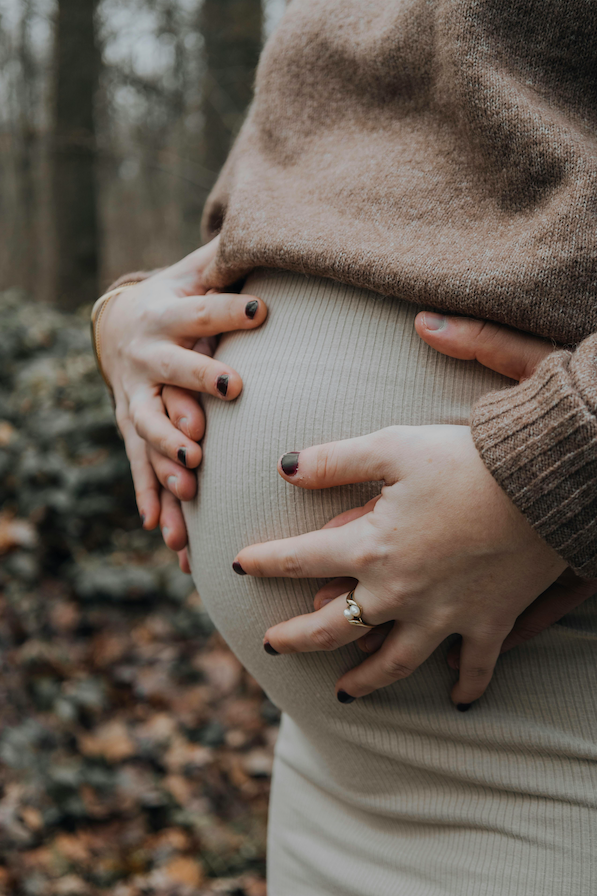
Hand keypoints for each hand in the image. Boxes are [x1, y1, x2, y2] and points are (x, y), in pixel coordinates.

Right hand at [100, 237, 266, 552]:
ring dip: (170, 451)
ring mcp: (136, 397)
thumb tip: (272, 225)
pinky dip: (151, 495)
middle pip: (173, 370)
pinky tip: (164, 528)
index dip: (228, 309)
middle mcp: (148, 357)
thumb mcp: (193, 272)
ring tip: (194, 476)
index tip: (260, 309)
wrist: (119, 323)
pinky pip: (140, 465)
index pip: (202, 310)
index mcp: (169, 313)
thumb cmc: (175, 297)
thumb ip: (227, 260)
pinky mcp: (132, 427)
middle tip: (230, 393)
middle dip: (198, 381)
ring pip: (150, 427)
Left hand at [232, 315, 584, 707]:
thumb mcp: (392, 447)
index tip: (237, 566)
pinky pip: (474, 666)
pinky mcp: (487, 624)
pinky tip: (458, 699)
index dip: (264, 562)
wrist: (540, 484)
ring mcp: (442, 616)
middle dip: (296, 637)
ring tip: (343, 693)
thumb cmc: (465, 460)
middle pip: (332, 628)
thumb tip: (283, 466)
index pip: (300, 559)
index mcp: (370, 547)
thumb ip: (334, 461)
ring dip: (364, 680)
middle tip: (273, 645)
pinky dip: (466, 685)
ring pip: (392, 663)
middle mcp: (397, 593)